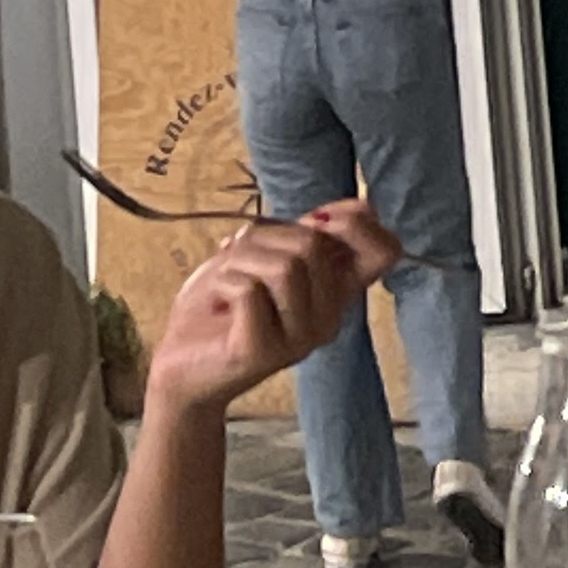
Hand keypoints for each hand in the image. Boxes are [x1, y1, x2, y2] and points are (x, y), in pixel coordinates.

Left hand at [147, 209, 398, 413]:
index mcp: (336, 292)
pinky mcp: (263, 353)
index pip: (385, 252)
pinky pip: (249, 291)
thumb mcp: (268, 253)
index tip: (315, 221)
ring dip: (240, 260)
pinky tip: (219, 303)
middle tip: (241, 260)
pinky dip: (223, 283)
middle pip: (314, 244)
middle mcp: (328, 319)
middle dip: (265, 236)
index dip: (355, 224)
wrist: (182, 362)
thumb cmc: (224, 301)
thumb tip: (360, 204)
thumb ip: (307, 233)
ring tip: (226, 284)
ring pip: (284, 266)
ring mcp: (299, 340)